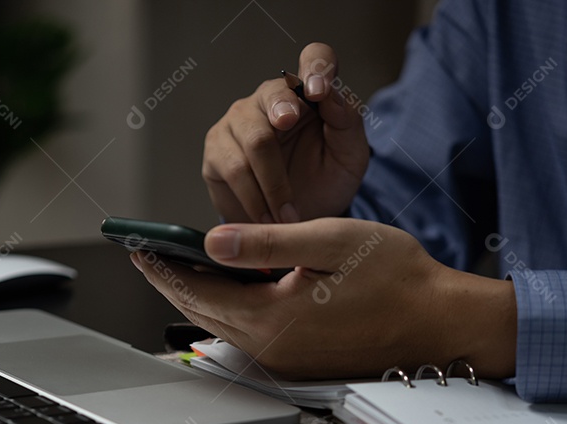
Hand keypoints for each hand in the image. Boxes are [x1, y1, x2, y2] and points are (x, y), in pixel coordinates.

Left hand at [131, 218, 516, 379]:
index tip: (136, 244)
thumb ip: (267, 242)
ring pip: (221, 326)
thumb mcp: (331, 242)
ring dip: (195, 296)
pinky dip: (225, 308)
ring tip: (174, 265)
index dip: (163, 264)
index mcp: (274, 319)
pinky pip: (246, 334)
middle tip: (144, 253)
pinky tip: (224, 287)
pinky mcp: (299, 362)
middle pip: (201, 313)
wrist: (442, 322)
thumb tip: (210, 241)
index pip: (197, 290)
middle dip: (170, 280)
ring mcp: (285, 361)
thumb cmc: (398, 276)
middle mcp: (272, 349)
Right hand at [202, 43, 369, 223]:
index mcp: (308, 92)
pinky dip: (254, 199)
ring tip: (290, 216)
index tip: (319, 92)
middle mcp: (269, 99)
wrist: (298, 224)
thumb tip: (330, 94)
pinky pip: (232, 170)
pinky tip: (267, 218)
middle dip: (284, 116)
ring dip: (275, 186)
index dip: (316, 67)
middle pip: (273, 99)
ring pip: (253, 142)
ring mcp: (238, 123)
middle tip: (290, 131)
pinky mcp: (216, 152)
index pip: (314, 57)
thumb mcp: (350, 157)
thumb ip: (347, 122)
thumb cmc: (325, 181)